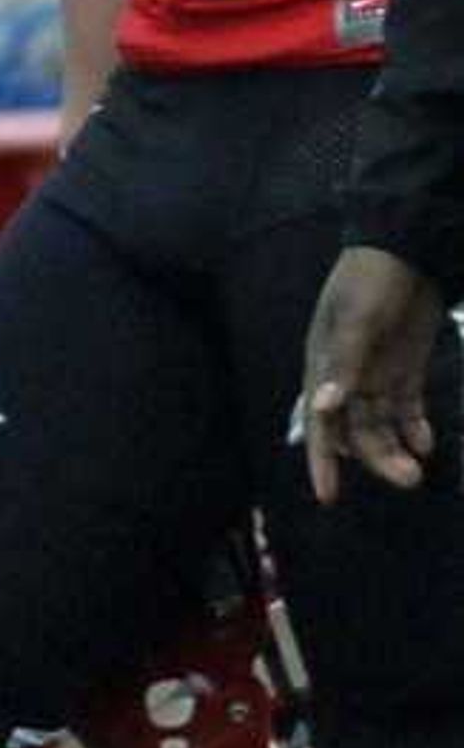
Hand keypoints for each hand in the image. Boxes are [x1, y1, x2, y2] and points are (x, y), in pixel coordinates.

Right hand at [303, 245, 447, 501]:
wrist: (408, 251)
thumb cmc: (371, 281)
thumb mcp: (355, 320)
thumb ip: (343, 365)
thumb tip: (325, 406)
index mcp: (324, 367)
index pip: (320, 422)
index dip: (322, 460)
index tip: (328, 496)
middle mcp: (346, 378)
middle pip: (356, 431)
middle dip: (377, 458)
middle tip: (408, 479)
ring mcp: (376, 375)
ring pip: (382, 425)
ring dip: (397, 449)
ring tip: (419, 470)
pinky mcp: (405, 370)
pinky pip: (406, 410)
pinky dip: (415, 428)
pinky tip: (428, 442)